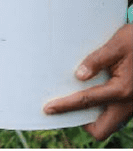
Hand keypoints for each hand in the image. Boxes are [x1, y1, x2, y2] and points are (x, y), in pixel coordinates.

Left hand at [43, 24, 132, 140]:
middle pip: (101, 129)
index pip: (87, 101)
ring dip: (93, 117)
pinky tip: (91, 93)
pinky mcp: (131, 101)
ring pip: (109, 124)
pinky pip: (114, 114)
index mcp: (122, 90)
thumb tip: (79, 75)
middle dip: (82, 123)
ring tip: (75, 101)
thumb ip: (97, 60)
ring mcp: (131, 105)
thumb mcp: (116, 45)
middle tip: (65, 108)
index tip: (49, 109)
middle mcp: (127, 103)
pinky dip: (101, 109)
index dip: (66, 106)